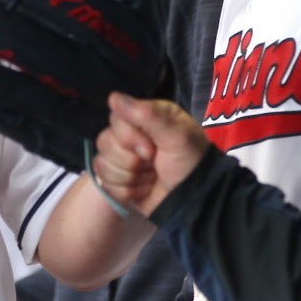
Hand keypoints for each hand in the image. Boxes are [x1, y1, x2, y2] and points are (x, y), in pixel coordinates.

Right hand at [93, 92, 209, 216]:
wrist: (197, 203)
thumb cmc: (192, 165)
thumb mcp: (177, 137)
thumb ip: (147, 115)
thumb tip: (113, 97)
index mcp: (145, 117)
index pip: (115, 119)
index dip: (129, 137)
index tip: (152, 150)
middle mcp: (132, 135)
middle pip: (105, 141)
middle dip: (131, 160)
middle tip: (154, 165)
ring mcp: (124, 159)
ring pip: (102, 164)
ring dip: (131, 177)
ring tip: (153, 178)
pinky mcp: (119, 181)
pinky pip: (106, 184)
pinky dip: (128, 191)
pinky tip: (146, 190)